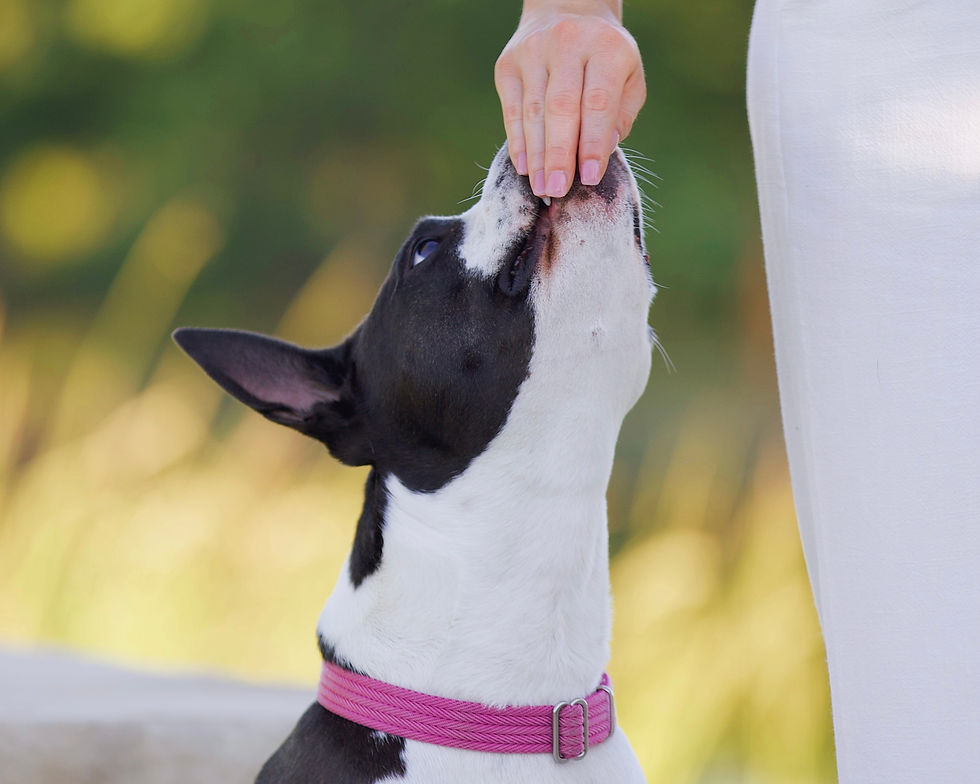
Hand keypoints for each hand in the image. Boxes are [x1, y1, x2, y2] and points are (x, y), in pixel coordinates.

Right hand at [494, 0, 644, 198]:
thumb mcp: (629, 78)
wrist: (567, 11)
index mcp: (606, 48)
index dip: (592, 143)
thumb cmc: (605, 58)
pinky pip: (512, 110)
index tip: (590, 178)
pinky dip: (518, 142)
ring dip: (537, 156)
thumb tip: (602, 152)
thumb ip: (620, 115)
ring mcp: (532, 51)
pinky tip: (526, 168)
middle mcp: (567, 44)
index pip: (597, 102)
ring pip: (532, 112)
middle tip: (558, 191)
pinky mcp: (508, 64)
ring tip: (542, 188)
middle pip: (560, 108)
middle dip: (559, 154)